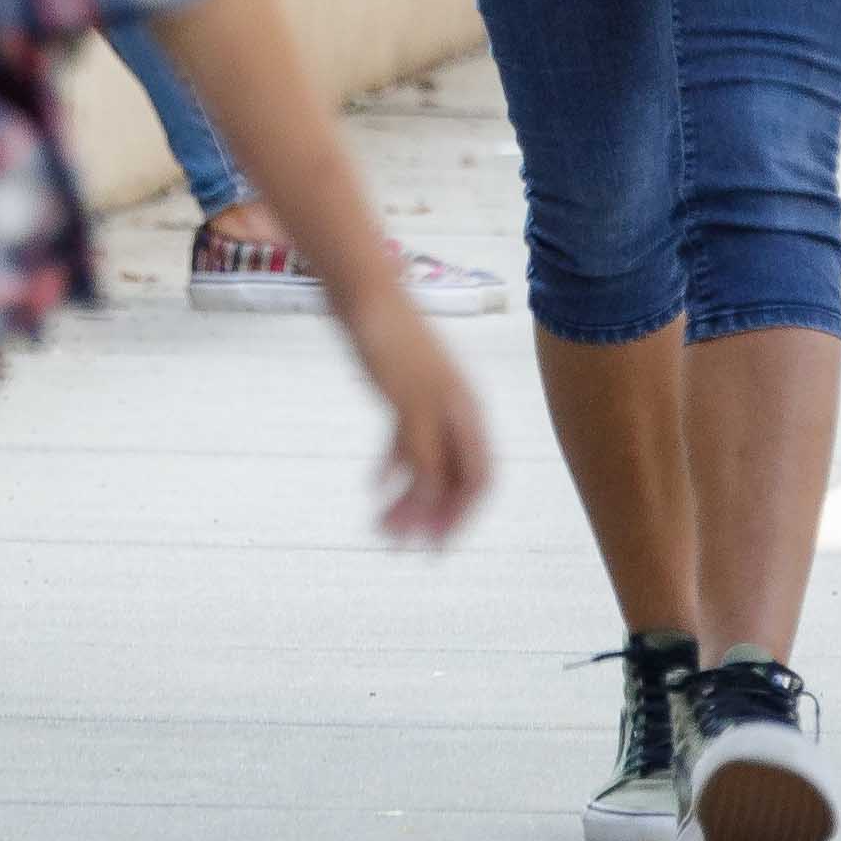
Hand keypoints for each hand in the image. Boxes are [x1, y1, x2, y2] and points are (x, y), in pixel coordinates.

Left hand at [336, 298, 495, 544]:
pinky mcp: (403, 392)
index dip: (461, 515)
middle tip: (398, 545)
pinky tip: (373, 485)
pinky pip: (405, 441)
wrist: (363, 292)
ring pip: (427, 461)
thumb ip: (424, 452)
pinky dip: (392, 466)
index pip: (478, 477)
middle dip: (429, 513)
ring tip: (379, 524)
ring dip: (406, 497)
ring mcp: (429, 401)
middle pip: (453, 475)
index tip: (436, 547)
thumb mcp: (408, 405)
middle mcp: (455, 410)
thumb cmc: (390, 343)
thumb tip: (434, 500)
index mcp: (466, 413)